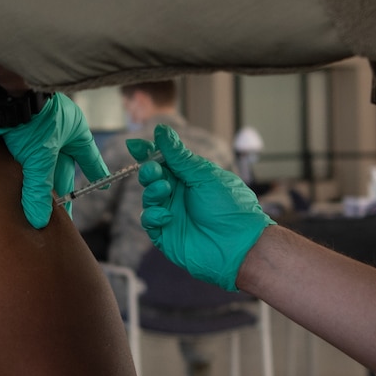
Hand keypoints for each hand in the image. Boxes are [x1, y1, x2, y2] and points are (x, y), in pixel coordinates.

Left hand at [0, 93, 110, 228]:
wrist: (1, 93)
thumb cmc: (32, 119)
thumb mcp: (41, 156)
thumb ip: (39, 188)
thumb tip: (39, 220)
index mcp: (74, 131)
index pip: (89, 158)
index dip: (96, 174)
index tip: (103, 186)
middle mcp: (59, 132)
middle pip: (62, 167)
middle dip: (61, 191)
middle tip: (62, 215)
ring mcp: (38, 133)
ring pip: (42, 164)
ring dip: (40, 185)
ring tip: (39, 208)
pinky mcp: (17, 135)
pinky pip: (23, 160)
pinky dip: (23, 176)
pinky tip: (19, 190)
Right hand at [128, 124, 273, 291]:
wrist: (239, 244)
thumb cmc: (230, 207)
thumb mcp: (204, 175)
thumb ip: (179, 156)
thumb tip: (161, 131)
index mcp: (190, 176)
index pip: (164, 160)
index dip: (148, 151)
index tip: (135, 145)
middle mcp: (179, 194)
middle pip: (152, 177)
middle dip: (148, 171)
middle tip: (153, 171)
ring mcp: (172, 213)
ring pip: (148, 197)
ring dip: (152, 191)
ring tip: (165, 190)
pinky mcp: (166, 234)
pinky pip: (149, 220)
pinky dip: (152, 215)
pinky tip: (167, 216)